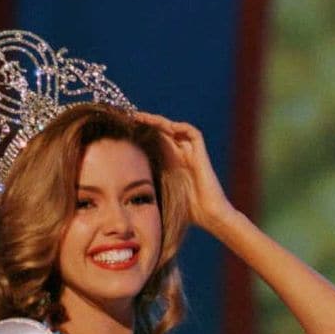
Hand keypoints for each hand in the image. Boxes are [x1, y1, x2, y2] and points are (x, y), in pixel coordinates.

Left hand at [135, 111, 235, 232]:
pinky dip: (182, 128)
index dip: (142, 135)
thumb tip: (128, 205)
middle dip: (147, 123)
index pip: (154, 143)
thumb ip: (149, 199)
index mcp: (169, 165)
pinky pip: (193, 134)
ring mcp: (190, 154)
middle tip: (131, 117)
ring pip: (175, 130)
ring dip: (160, 122)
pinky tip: (169, 127)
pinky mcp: (201, 155)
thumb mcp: (162, 202)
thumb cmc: (188, 214)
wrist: (209, 216)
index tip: (125, 130)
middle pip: (162, 132)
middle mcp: (179, 156)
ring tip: (144, 117)